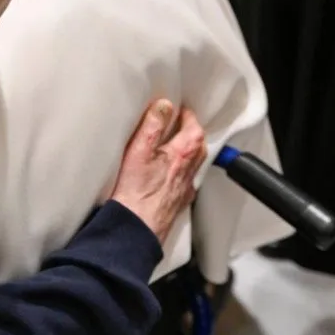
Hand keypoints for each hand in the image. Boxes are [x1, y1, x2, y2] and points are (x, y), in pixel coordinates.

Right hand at [111, 100, 207, 244]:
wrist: (136, 229)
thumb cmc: (135, 193)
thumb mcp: (139, 150)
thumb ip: (153, 125)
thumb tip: (164, 106)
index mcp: (183, 153)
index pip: (194, 126)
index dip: (186, 115)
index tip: (177, 109)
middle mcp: (189, 170)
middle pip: (198, 145)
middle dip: (190, 132)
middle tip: (177, 124)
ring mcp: (185, 187)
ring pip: (194, 163)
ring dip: (187, 151)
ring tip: (172, 145)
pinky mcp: (178, 201)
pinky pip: (185, 180)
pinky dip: (180, 171)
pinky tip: (167, 174)